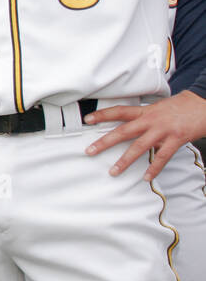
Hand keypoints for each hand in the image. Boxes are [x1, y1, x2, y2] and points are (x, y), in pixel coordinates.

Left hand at [84, 90, 205, 180]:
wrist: (204, 104)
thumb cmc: (180, 107)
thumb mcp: (158, 107)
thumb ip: (143, 117)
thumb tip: (128, 126)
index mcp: (145, 111)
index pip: (119, 111)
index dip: (102, 115)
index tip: (87, 119)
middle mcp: (151, 120)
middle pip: (123, 131)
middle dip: (105, 142)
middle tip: (90, 151)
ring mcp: (163, 130)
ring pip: (139, 147)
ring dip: (125, 160)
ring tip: (113, 171)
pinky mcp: (176, 139)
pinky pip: (162, 157)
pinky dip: (154, 168)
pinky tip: (146, 177)